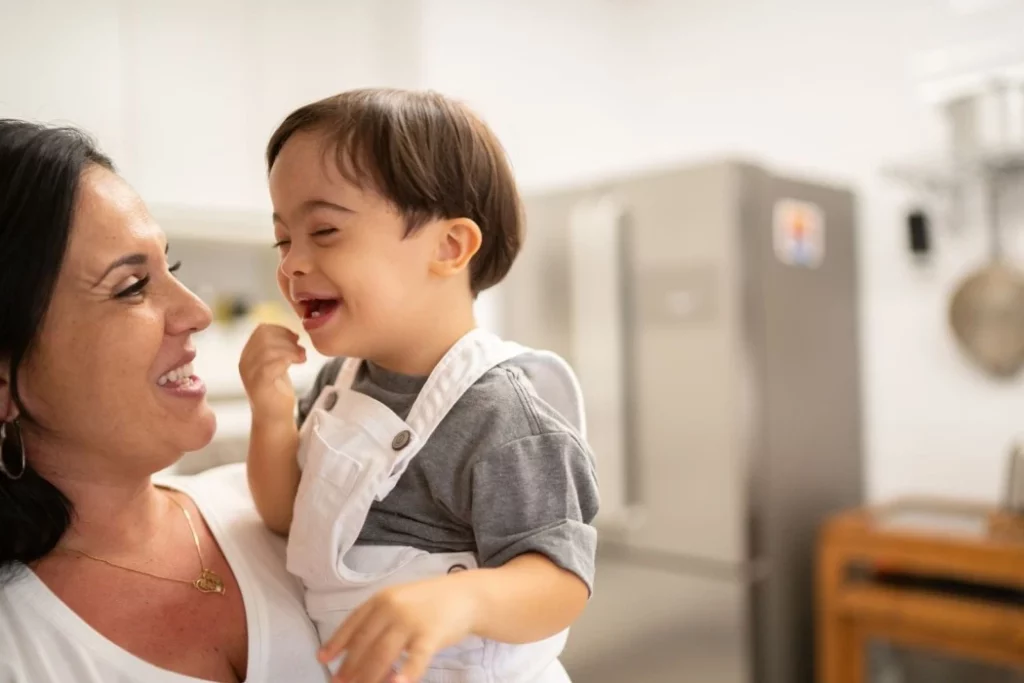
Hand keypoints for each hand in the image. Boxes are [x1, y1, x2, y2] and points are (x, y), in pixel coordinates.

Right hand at [239, 323, 306, 422]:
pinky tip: (299, 362)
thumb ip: (277, 348)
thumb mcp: (275, 363)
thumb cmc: (277, 390)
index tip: (295, 338)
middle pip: (264, 337)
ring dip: (291, 349)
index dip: (281, 330)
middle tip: (300, 348)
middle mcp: (245, 363)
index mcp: (248, 355)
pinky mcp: (259, 385)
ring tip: (302, 357)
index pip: (261, 330)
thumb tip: (290, 333)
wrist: (274, 418)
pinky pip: (271, 364)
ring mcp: (250, 374)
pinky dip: (288, 359)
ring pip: (268, 349)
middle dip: (287, 338)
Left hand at [320, 573, 480, 682]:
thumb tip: (348, 648)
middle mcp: (392, 608)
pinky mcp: (430, 635)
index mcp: (382, 599)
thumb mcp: (399, 601)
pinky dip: (404, 674)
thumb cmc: (429, 602)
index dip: (337, 642)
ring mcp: (411, 622)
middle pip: (364, 644)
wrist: (466, 595)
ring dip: (368, 677)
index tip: (323, 659)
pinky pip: (414, 659)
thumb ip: (376, 621)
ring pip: (382, 655)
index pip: (353, 623)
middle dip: (349, 668)